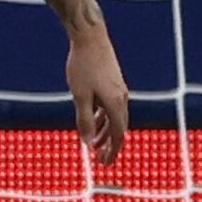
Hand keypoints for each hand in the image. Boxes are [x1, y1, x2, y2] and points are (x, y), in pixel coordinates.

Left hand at [65, 22, 131, 165]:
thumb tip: (86, 143)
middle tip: (100, 160)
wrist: (90, 37)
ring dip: (104, 132)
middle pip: (118, 128)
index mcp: (115, 103)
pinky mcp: (112, 82)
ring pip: (114, 117)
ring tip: (93, 144)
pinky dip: (102, 117)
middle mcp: (121, 97)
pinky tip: (92, 120)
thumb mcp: (80, 96)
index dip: (112, 151)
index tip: (105, 164)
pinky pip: (110, 106)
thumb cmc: (82, 66)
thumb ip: (84, 120)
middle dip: (110, 145)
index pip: (118, 134)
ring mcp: (118, 89)